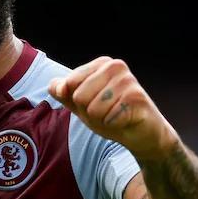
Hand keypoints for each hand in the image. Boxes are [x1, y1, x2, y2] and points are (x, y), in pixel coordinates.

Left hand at [49, 57, 179, 161]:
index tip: (94, 103)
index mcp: (101, 64)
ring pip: (93, 109)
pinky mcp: (137, 98)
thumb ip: (63, 92)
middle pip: (79, 96)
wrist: (141, 134)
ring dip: (102, 119)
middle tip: (107, 112)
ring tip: (115, 116)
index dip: (77, 102)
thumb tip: (56, 87)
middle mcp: (115, 66)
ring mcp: (128, 80)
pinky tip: (125, 120)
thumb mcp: (81, 103)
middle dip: (89, 112)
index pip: (69, 84)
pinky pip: (108, 118)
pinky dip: (113, 125)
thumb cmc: (110, 115)